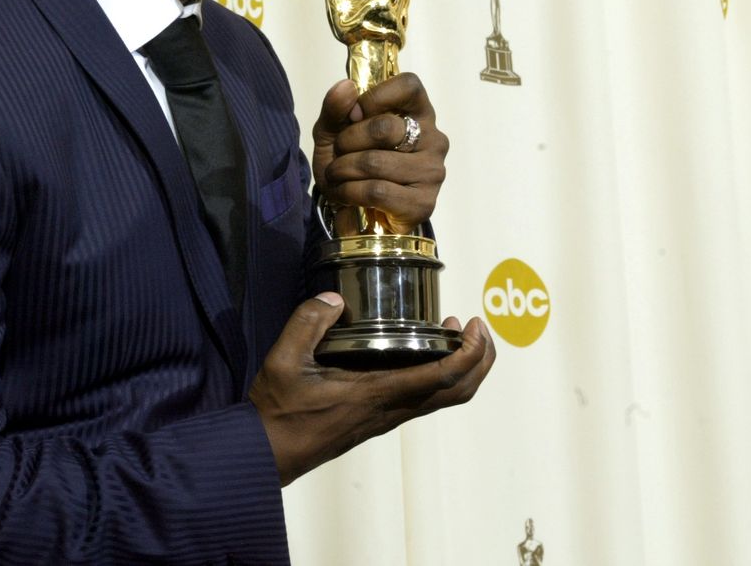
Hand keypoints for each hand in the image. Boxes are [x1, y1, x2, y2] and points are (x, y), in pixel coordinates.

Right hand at [249, 293, 494, 484]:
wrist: (269, 451)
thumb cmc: (279, 412)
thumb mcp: (284, 360)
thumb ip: (308, 323)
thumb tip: (334, 299)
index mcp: (376, 394)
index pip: (442, 377)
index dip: (470, 353)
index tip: (475, 326)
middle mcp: (391, 409)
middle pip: (458, 393)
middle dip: (480, 362)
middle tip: (478, 328)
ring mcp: (387, 417)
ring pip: (443, 398)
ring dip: (461, 369)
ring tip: (454, 335)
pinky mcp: (378, 418)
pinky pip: (423, 399)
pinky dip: (438, 376)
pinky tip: (418, 353)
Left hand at [312, 72, 447, 232]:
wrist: (351, 211)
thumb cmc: (350, 162)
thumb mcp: (333, 131)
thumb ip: (336, 108)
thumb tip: (346, 87)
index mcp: (417, 112)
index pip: (408, 85)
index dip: (374, 97)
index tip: (353, 114)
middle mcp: (433, 139)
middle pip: (384, 128)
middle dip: (347, 142)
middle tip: (340, 153)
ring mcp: (432, 172)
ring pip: (375, 162)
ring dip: (343, 170)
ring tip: (339, 176)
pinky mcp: (424, 203)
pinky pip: (376, 191)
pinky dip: (349, 192)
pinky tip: (347, 194)